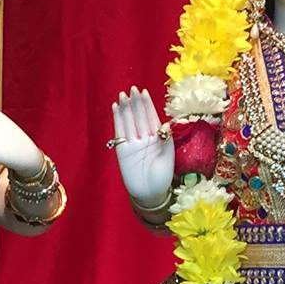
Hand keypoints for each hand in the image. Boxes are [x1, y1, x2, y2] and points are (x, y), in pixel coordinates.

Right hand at [110, 86, 174, 205]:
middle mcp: (145, 138)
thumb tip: (167, 124)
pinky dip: (118, 120)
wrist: (149, 194)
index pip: (152, 117)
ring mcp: (133, 143)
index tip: (144, 92)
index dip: (147, 105)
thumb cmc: (162, 179)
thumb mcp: (168, 160)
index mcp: (158, 138)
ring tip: (123, 95)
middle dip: (136, 103)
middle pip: (139, 116)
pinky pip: (119, 132)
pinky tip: (116, 108)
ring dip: (126, 108)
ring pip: (129, 121)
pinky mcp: (122, 150)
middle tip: (133, 89)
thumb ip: (166, 142)